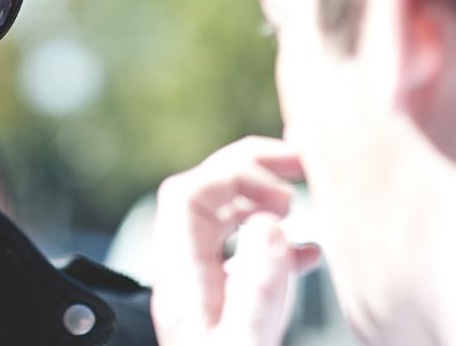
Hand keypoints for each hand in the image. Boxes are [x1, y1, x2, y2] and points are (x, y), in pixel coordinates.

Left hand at [150, 137, 321, 345]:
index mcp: (181, 282)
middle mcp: (185, 279)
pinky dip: (273, 243)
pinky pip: (239, 255)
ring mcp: (202, 292)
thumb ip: (257, 288)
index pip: (187, 196)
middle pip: (202, 196)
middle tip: (297, 162)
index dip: (234, 177)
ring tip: (300, 201)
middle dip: (247, 169)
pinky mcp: (223, 310)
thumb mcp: (244, 345)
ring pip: (220, 222)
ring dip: (260, 201)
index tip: (284, 196)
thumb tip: (269, 224)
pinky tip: (308, 253)